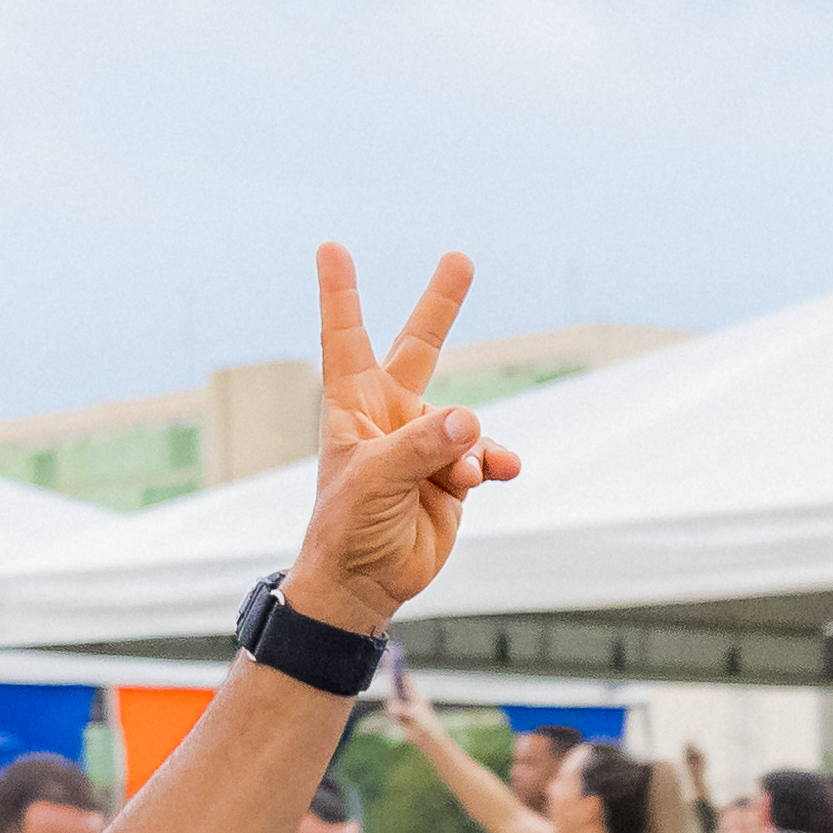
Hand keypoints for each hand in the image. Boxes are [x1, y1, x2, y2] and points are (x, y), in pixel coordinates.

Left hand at [281, 247, 523, 631]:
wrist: (365, 584)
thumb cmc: (348, 528)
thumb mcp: (376, 481)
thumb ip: (422, 445)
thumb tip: (470, 420)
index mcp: (353, 406)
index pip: (346, 338)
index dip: (341, 294)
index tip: (330, 248)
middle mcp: (390, 416)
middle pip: (420, 347)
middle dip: (441, 305)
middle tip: (460, 259)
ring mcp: (424, 443)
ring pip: (465, 419)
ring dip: (470, 445)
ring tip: (457, 476)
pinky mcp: (452, 474)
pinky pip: (486, 454)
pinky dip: (495, 461)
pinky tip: (501, 472)